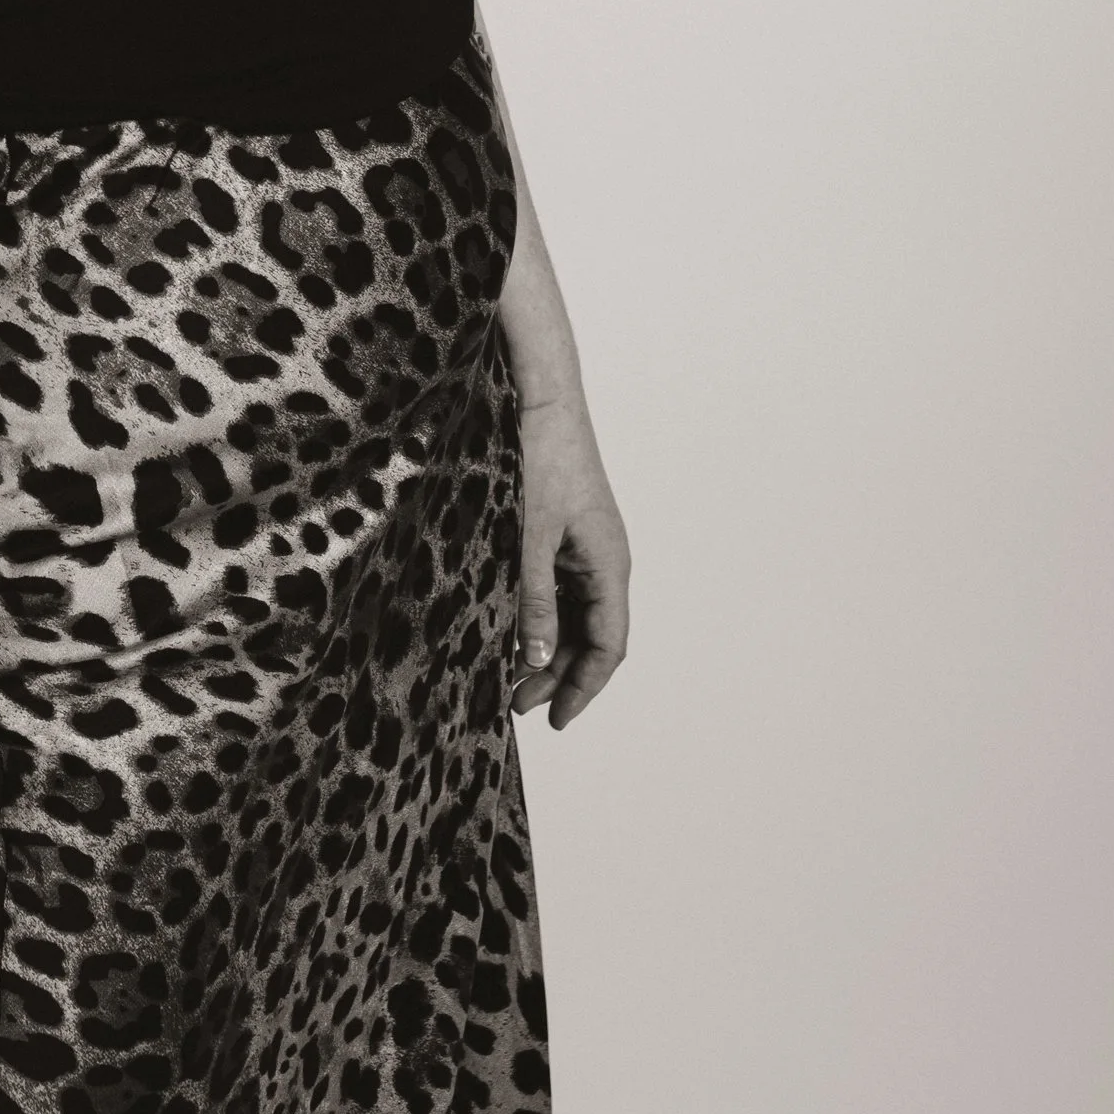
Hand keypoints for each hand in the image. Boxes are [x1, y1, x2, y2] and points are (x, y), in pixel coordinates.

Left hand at [510, 396, 629, 731]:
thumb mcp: (529, 536)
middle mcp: (601, 558)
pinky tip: (505, 629)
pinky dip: (535, 613)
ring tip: (504, 675)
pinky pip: (554, 585)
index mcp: (608, 564)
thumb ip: (534, 601)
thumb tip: (538, 661)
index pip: (609, 645)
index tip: (554, 721)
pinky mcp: (559, 528)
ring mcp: (581, 543)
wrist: (538, 393)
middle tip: (513, 705)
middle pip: (589, 635)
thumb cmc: (540, 456)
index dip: (583, 688)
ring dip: (543, 646)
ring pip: (570, 612)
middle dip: (555, 674)